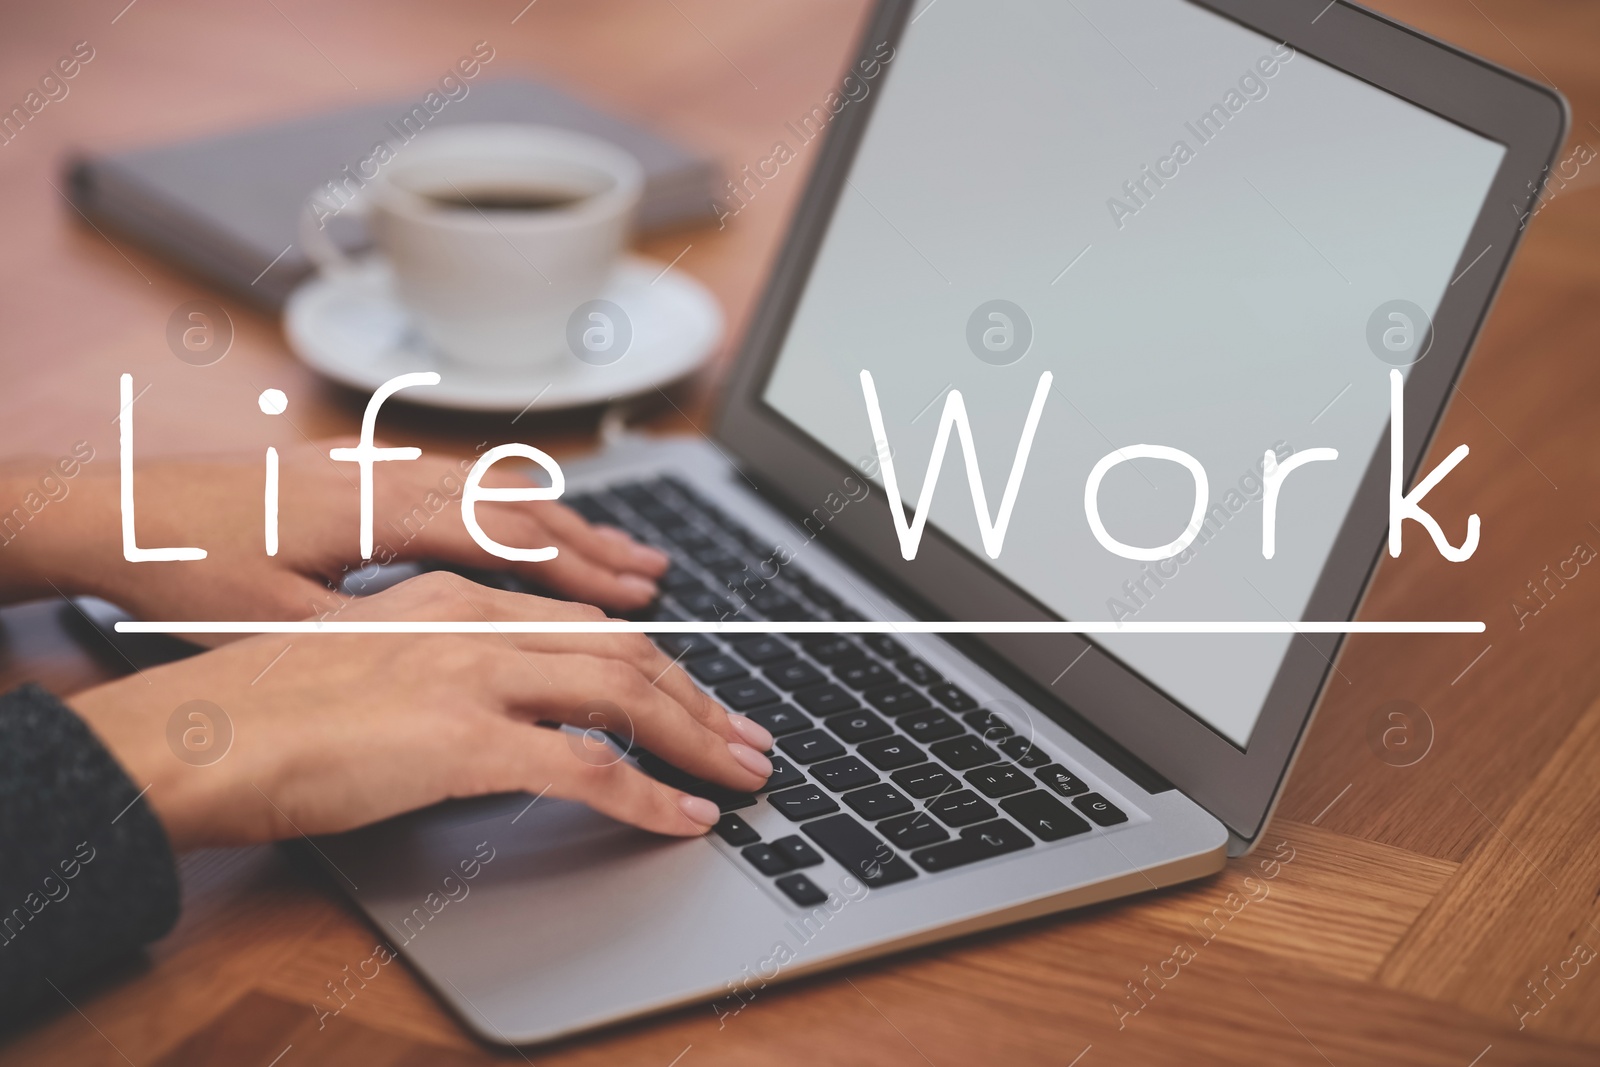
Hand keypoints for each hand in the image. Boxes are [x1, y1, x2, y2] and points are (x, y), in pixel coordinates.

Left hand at [0, 441, 668, 630]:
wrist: (106, 502)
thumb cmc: (182, 563)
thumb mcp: (274, 620)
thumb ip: (371, 633)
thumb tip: (450, 658)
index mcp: (380, 508)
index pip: (507, 536)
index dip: (580, 569)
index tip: (638, 596)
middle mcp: (390, 474)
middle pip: (518, 503)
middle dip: (595, 543)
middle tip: (657, 574)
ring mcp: (375, 467)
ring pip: (495, 488)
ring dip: (562, 523)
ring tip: (618, 549)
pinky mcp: (357, 472)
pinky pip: (462, 483)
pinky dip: (514, 509)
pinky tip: (530, 524)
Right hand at [66, 572, 773, 848]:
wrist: (189, 736)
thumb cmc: (260, 713)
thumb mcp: (368, 667)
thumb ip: (441, 673)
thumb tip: (497, 713)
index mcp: (453, 600)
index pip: (586, 627)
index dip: (657, 663)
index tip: (696, 696)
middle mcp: (474, 622)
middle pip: (625, 649)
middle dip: (700, 697)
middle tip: (748, 738)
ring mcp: (471, 674)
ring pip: (624, 692)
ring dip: (697, 737)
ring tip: (743, 775)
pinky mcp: (461, 738)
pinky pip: (588, 768)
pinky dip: (649, 795)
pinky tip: (684, 818)